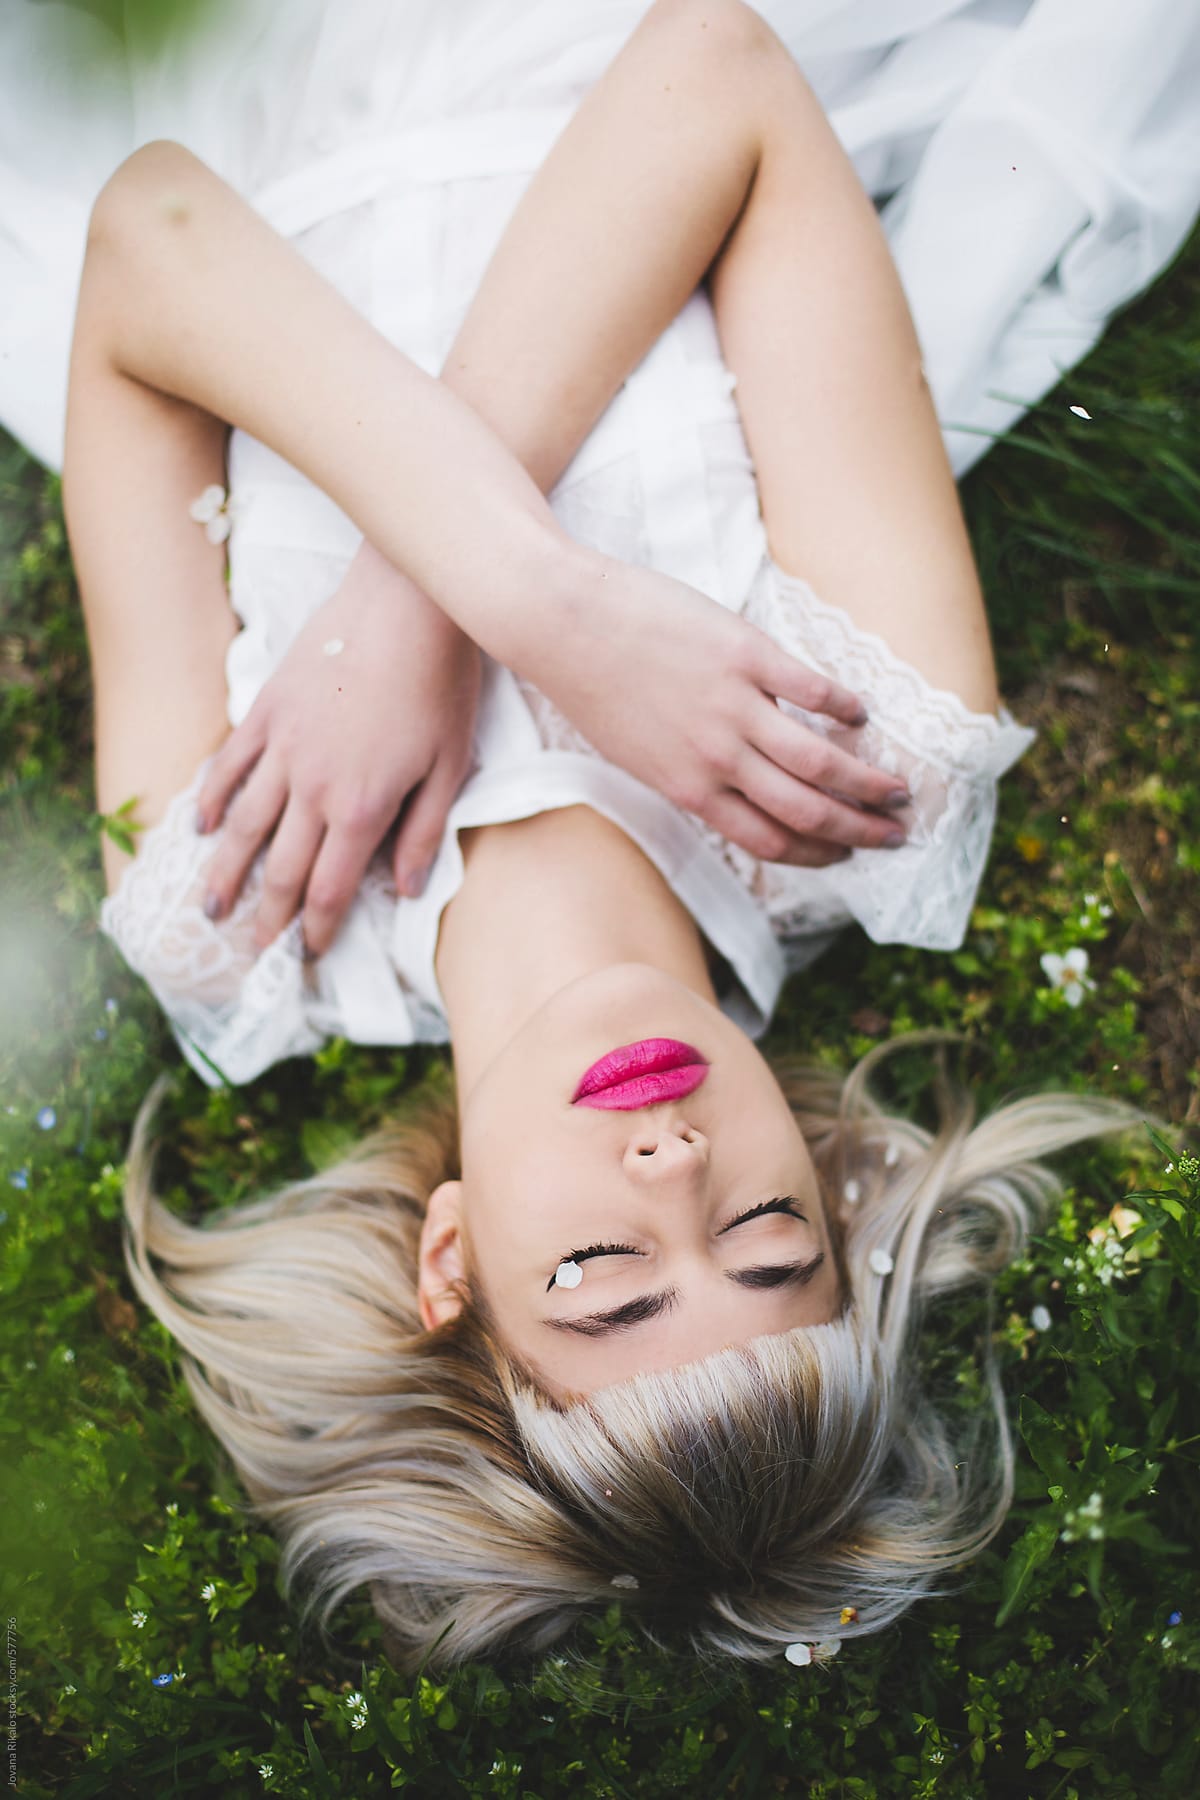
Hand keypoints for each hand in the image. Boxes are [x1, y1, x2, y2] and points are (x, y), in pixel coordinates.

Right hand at [196, 544, 480, 953]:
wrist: (407, 603)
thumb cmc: (441, 682)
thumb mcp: (452, 765)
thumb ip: (425, 832)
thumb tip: (409, 891)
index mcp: (362, 807)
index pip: (331, 887)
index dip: (318, 929)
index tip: (307, 956)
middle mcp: (313, 786)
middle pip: (280, 868)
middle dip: (266, 917)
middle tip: (253, 953)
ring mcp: (282, 747)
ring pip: (243, 825)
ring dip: (226, 873)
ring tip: (212, 908)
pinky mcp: (266, 709)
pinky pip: (230, 765)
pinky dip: (211, 800)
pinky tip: (202, 828)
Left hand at [523, 551, 910, 864]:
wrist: (563, 622)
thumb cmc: (592, 687)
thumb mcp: (637, 753)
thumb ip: (690, 776)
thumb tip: (738, 789)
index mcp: (689, 789)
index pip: (768, 840)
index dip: (816, 854)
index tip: (846, 856)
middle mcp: (716, 758)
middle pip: (805, 810)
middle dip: (857, 829)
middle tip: (894, 833)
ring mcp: (734, 707)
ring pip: (819, 760)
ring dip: (866, 779)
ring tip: (897, 785)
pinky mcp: (745, 653)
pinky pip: (811, 689)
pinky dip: (844, 706)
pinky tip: (863, 712)